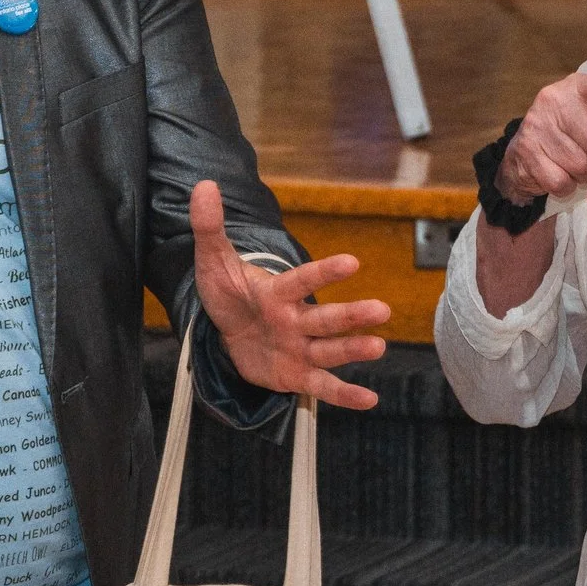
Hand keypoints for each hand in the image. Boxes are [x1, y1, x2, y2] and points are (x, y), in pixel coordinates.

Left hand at [189, 181, 390, 408]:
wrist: (226, 332)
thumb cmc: (228, 292)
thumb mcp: (212, 260)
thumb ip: (210, 225)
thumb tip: (203, 185)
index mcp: (278, 292)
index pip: (302, 281)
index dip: (324, 273)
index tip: (352, 263)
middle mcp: (296, 320)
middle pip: (326, 318)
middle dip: (353, 315)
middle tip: (382, 310)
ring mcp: (299, 348)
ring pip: (329, 350)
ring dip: (354, 349)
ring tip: (379, 347)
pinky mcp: (296, 375)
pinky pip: (322, 386)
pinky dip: (344, 395)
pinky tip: (370, 400)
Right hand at [499, 74, 586, 204]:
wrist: (527, 150)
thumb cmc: (576, 131)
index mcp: (580, 85)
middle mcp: (555, 98)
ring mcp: (537, 123)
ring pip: (580, 164)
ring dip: (586, 175)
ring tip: (582, 167)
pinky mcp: (525, 150)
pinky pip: (560, 181)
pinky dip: (567, 186)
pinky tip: (564, 176)